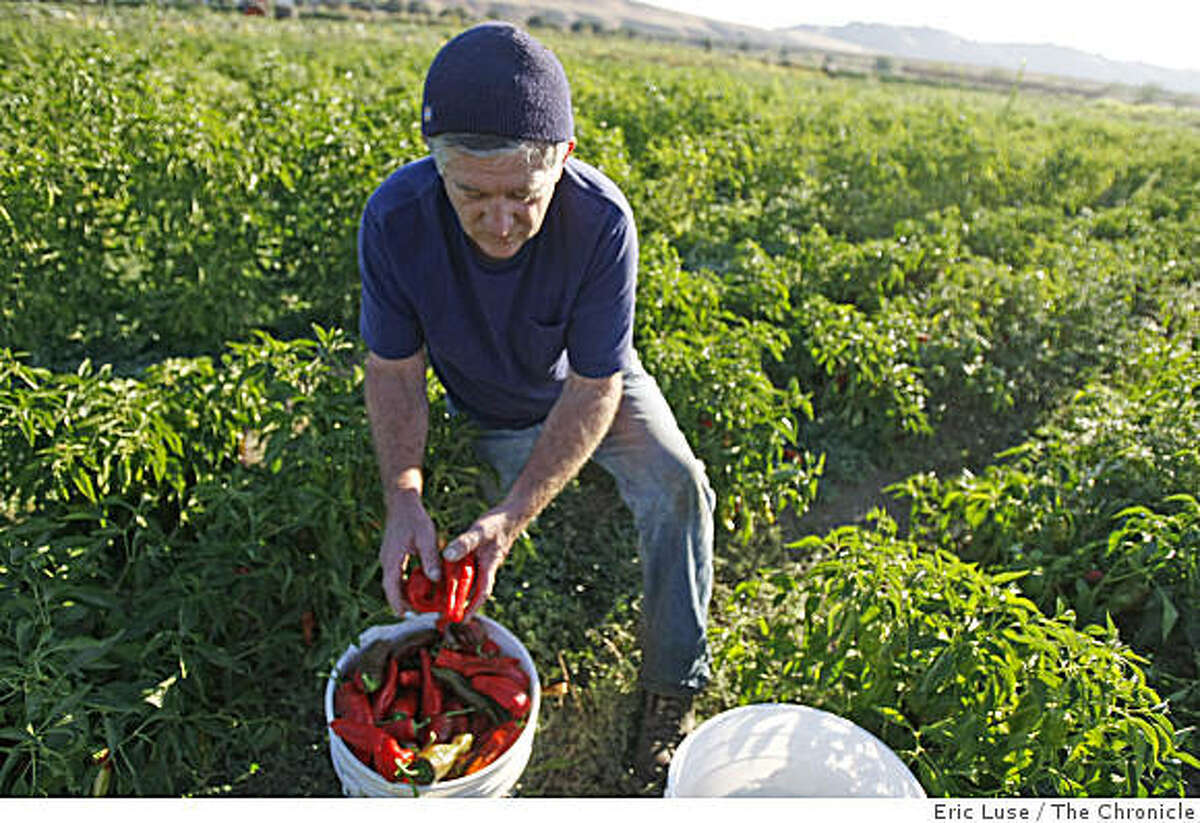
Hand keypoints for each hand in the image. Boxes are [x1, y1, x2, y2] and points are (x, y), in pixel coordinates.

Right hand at [379, 490, 438, 614]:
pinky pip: (396, 575)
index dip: (397, 603)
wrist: (402, 503)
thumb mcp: (426, 537)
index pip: (391, 587)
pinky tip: (419, 585)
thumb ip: (430, 558)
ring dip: (404, 593)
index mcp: (392, 558)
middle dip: (402, 602)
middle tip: (418, 613)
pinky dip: (405, 583)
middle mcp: (386, 561)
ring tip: (420, 603)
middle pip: (391, 588)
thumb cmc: (414, 518)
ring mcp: (388, 558)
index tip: (404, 616)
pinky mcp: (392, 556)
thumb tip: (435, 579)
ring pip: (393, 582)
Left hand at [442, 506, 519, 618]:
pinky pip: (471, 571)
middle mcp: (488, 568)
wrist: (512, 514)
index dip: (473, 608)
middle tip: (447, 615)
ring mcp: (485, 562)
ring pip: (472, 581)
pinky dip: (461, 577)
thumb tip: (447, 556)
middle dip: (463, 604)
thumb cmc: (497, 523)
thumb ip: (464, 543)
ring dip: (461, 591)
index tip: (463, 620)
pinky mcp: (482, 556)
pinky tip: (451, 575)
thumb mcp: (479, 532)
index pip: (482, 593)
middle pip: (475, 591)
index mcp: (489, 566)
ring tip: (444, 600)